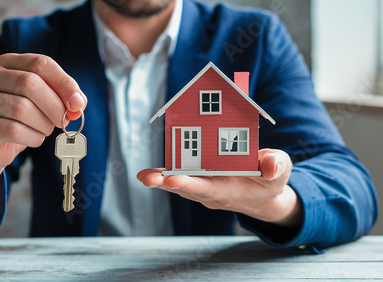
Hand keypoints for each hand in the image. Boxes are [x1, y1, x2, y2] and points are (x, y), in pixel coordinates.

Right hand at [0, 53, 86, 219]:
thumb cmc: (23, 119)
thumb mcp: (44, 101)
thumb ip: (63, 98)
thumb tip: (78, 103)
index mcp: (7, 62)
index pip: (40, 63)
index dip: (64, 83)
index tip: (78, 103)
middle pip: (29, 83)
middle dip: (54, 106)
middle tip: (63, 121)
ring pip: (21, 108)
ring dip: (43, 124)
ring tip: (46, 129)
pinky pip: (12, 130)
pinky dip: (33, 137)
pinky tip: (35, 138)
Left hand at [137, 149, 301, 227]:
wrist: (263, 195)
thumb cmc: (271, 180)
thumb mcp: (281, 170)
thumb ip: (276, 166)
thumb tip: (270, 166)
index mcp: (231, 189)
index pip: (208, 188)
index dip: (190, 185)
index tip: (173, 181)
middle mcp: (212, 192)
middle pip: (187, 189)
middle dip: (167, 183)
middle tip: (148, 179)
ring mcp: (204, 189)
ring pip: (179, 185)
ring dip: (161, 180)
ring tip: (143, 176)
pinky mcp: (199, 183)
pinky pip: (180, 179)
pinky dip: (164, 175)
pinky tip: (148, 173)